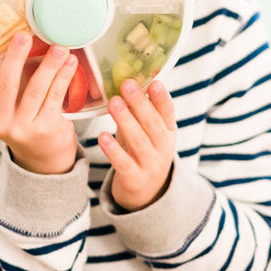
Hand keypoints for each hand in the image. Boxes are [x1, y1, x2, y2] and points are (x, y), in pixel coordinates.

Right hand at [0, 32, 79, 174]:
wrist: (43, 156)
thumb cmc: (22, 120)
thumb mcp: (4, 108)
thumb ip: (6, 82)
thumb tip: (18, 41)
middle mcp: (1, 121)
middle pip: (6, 85)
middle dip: (15, 58)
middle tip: (23, 36)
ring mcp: (24, 126)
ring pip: (37, 89)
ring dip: (49, 65)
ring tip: (59, 47)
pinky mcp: (47, 127)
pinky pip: (55, 97)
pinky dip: (63, 77)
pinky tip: (70, 63)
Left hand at [98, 79, 176, 210]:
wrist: (147, 192)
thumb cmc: (142, 150)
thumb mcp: (147, 130)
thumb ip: (140, 109)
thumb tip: (128, 77)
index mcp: (168, 132)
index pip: (168, 113)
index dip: (162, 98)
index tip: (154, 82)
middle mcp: (163, 148)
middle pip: (153, 124)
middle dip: (140, 103)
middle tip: (127, 84)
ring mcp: (150, 164)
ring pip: (139, 141)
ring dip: (126, 121)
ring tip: (113, 103)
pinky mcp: (134, 178)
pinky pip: (124, 163)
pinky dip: (113, 150)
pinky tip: (102, 137)